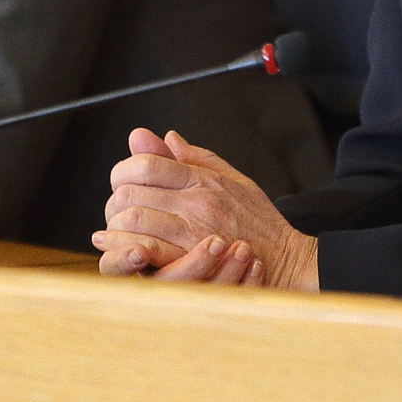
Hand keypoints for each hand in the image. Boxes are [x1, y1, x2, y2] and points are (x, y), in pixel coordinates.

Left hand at [92, 128, 318, 289]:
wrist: (285, 261)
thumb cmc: (260, 221)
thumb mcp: (233, 178)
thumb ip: (195, 157)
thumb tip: (166, 137)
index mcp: (202, 180)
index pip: (146, 164)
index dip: (124, 170)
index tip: (122, 180)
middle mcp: (195, 203)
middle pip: (132, 191)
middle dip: (116, 200)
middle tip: (118, 208)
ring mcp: (192, 234)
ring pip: (133, 220)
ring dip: (118, 226)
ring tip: (120, 229)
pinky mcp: (191, 264)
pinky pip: (148, 251)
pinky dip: (129, 250)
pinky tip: (126, 249)